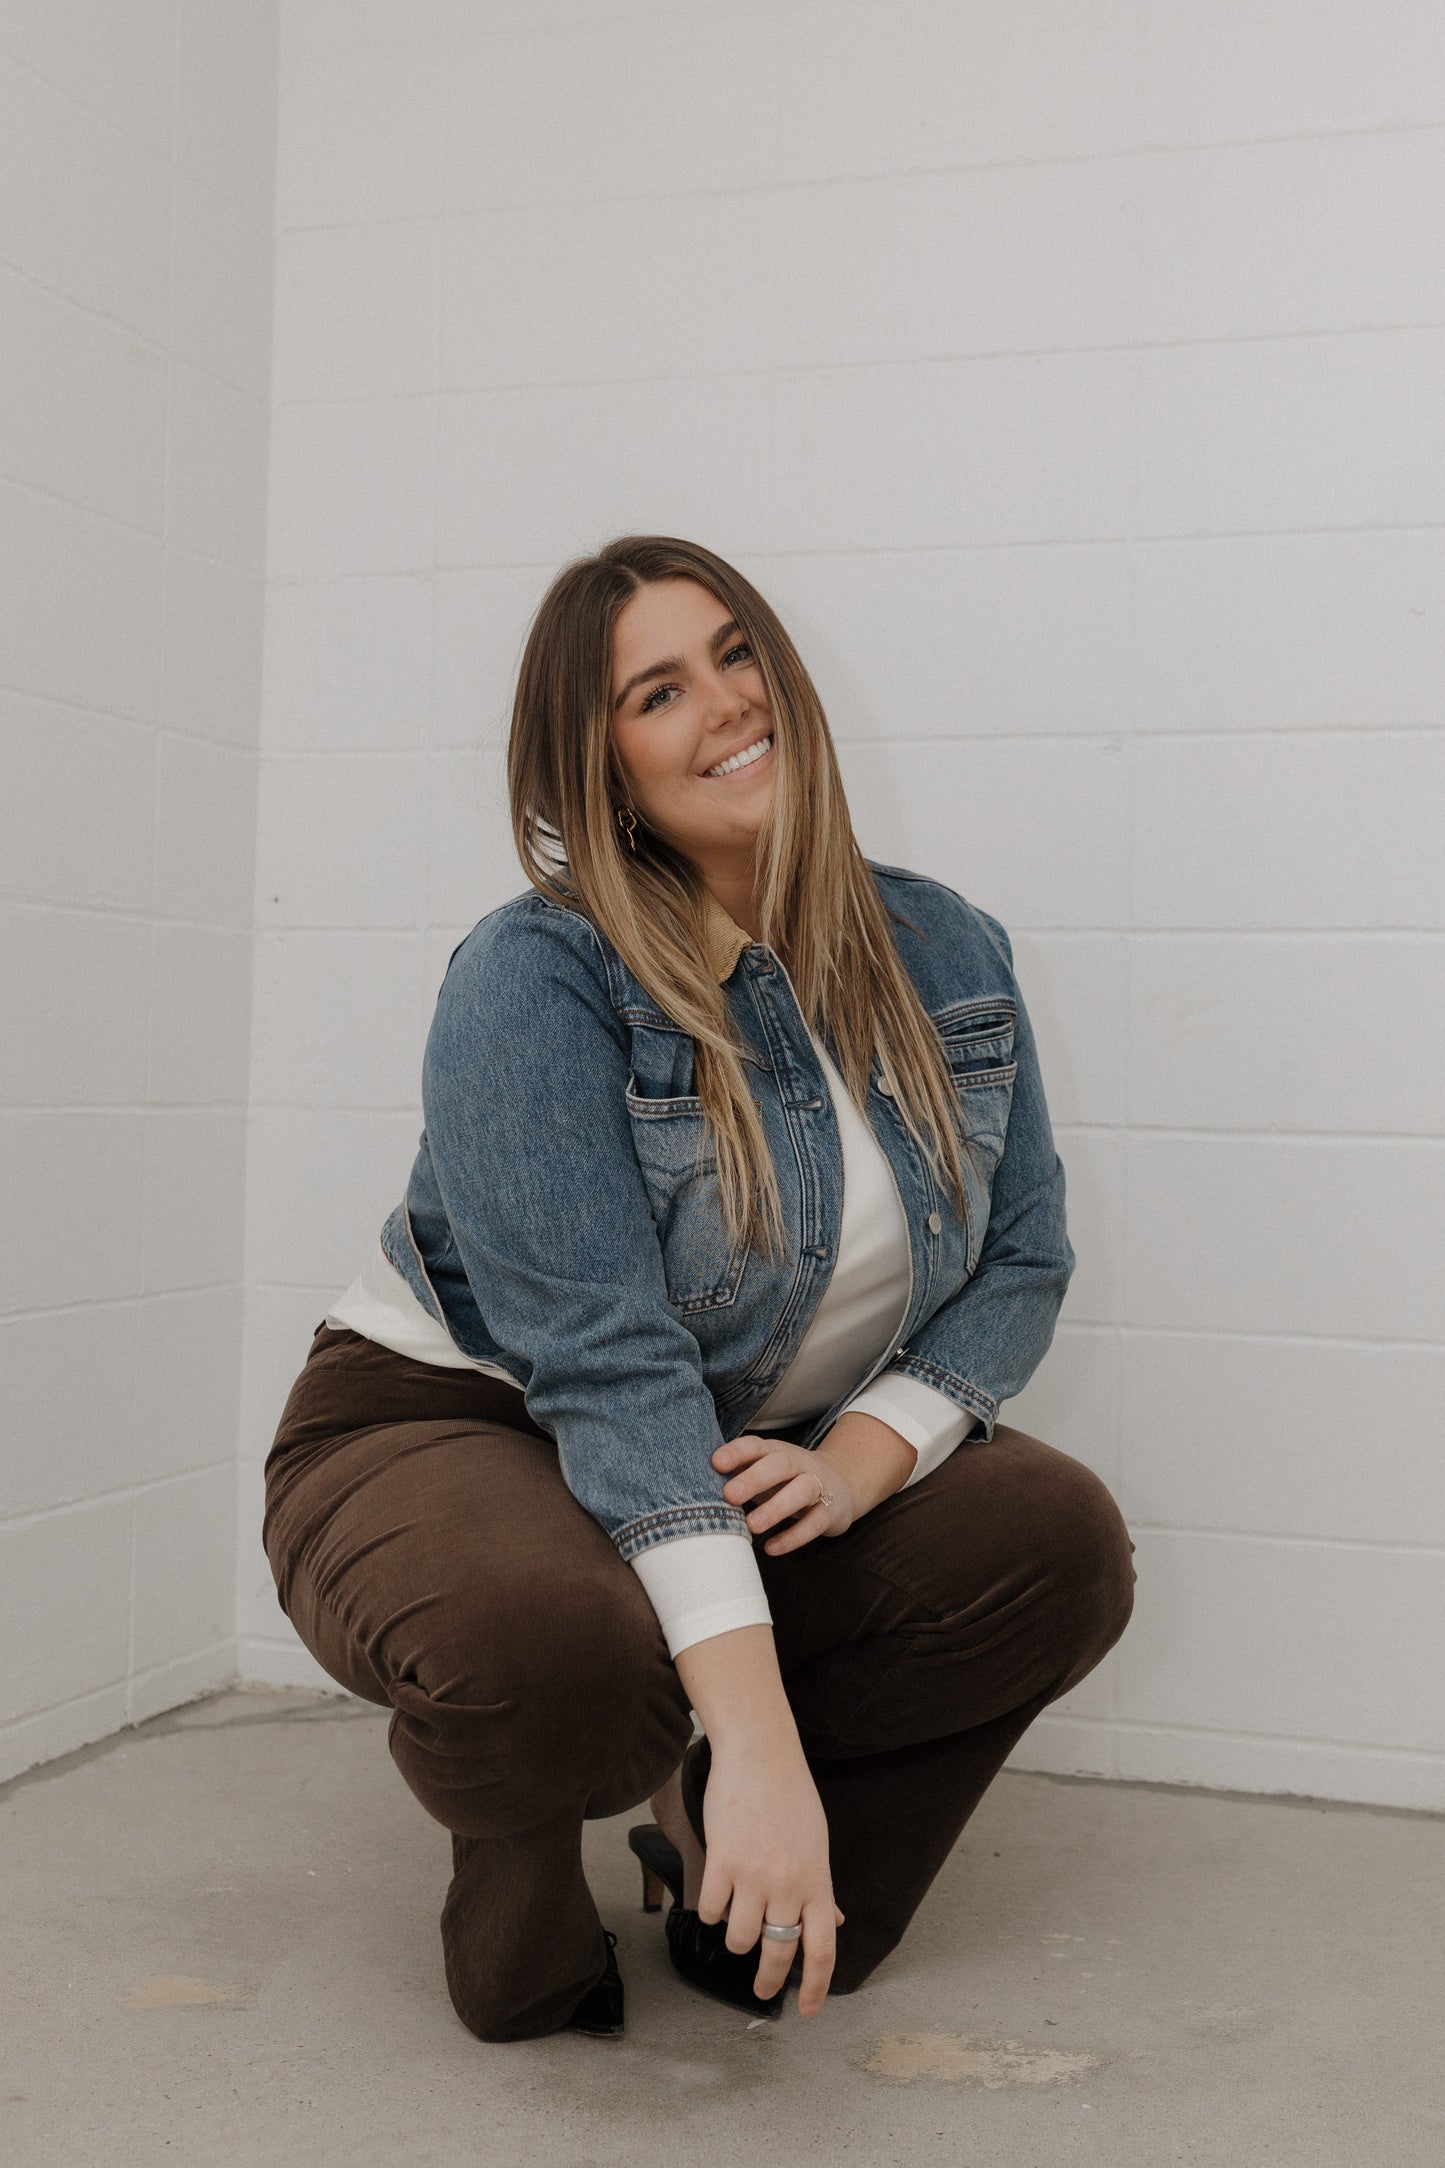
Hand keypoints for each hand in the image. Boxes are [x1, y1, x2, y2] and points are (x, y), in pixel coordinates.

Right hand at [694, 1729, 843, 2014]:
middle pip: (779, 1954)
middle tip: (761, 1992)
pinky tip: (718, 1896)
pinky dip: (712, 1911)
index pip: (822, 1950)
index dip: (816, 1988)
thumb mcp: (817, 1845)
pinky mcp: (722, 1862)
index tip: (807, 2011)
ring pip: (739, 1939)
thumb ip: (821, 1889)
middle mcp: (789, 1885)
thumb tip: (835, 1923)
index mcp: (818, 1882)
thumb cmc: (791, 1797)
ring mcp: (754, 1875)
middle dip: (768, 1982)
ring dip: (736, 1938)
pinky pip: (712, 1911)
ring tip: (736, 1919)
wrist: (761, 1754)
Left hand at [711, 1434, 856, 1555]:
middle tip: (729, 1495)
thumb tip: (696, 1484)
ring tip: (752, 1525)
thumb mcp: (766, 1471)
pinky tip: (771, 1547)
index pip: (757, 1446)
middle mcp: (800, 1464)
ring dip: (776, 1508)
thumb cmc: (788, 1480)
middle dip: (755, 1478)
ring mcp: (820, 1486)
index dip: (737, 1452)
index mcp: (778, 1451)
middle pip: (780, 1464)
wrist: (844, 1484)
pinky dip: (793, 1536)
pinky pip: (815, 1523)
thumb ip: (739, 1473)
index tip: (716, 1463)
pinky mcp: (831, 1511)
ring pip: (803, 1491)